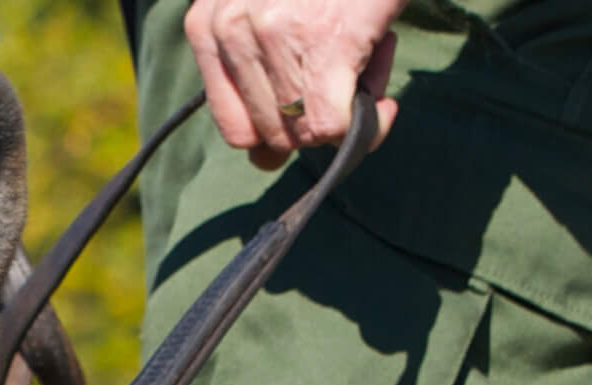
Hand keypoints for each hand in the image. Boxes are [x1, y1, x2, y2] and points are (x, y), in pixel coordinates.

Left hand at [182, 0, 402, 168]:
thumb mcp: (273, 12)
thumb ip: (260, 81)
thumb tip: (264, 161)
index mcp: (207, 24)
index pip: (235, 128)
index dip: (278, 132)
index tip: (312, 111)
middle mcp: (229, 30)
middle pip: (270, 136)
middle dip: (314, 121)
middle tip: (348, 78)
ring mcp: (271, 36)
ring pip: (303, 132)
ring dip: (346, 112)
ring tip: (366, 64)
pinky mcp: (321, 45)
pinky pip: (333, 126)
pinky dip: (369, 129)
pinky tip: (384, 107)